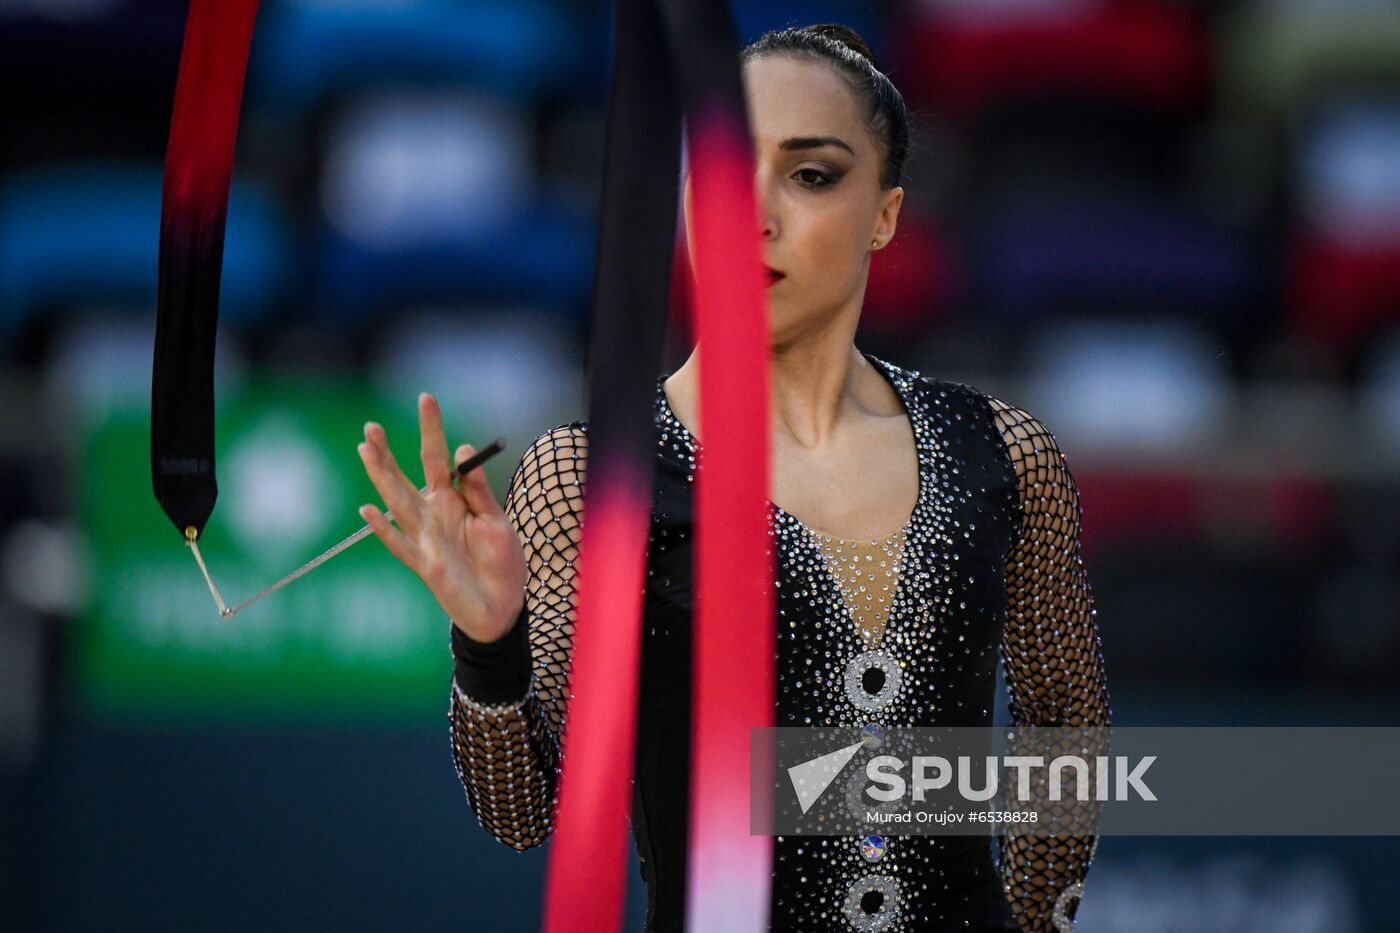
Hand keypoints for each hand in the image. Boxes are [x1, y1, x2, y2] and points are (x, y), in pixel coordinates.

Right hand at [356, 392, 527, 642]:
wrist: (504, 606)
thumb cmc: (501, 562)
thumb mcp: (497, 520)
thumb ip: (479, 490)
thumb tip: (463, 449)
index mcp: (452, 500)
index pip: (437, 458)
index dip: (432, 429)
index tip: (426, 398)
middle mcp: (434, 515)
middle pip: (407, 477)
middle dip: (389, 451)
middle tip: (372, 424)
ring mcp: (426, 539)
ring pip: (397, 503)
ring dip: (381, 477)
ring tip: (366, 450)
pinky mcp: (425, 566)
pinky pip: (402, 546)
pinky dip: (385, 531)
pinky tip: (369, 512)